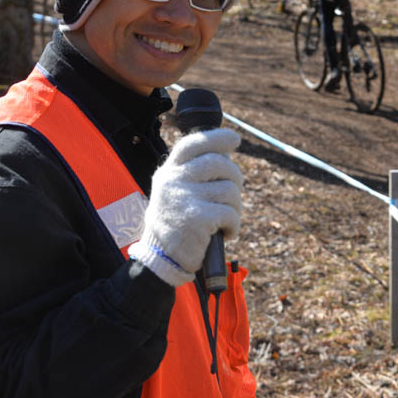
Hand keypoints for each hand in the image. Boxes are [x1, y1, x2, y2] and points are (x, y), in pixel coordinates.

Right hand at [129, 129, 243, 286]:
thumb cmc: (175, 225)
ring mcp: (185, 198)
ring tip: (227, 220)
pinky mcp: (198, 217)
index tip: (234, 139)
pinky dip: (234, 225)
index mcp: (168, 172)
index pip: (193, 143)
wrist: (162, 259)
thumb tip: (225, 155)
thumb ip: (193, 174)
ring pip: (229, 190)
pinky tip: (226, 233)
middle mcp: (174, 180)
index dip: (217, 138)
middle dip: (235, 177)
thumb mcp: (175, 192)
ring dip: (236, 207)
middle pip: (219, 163)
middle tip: (235, 193)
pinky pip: (231, 213)